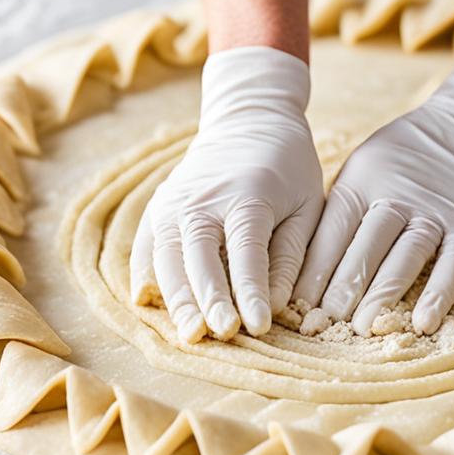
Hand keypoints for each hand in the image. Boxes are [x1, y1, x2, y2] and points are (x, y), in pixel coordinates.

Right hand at [130, 46, 323, 343]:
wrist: (248, 118)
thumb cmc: (288, 166)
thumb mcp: (307, 203)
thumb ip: (291, 254)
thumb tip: (275, 304)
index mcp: (247, 197)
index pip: (247, 253)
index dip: (250, 293)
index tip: (257, 328)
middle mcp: (203, 200)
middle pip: (199, 257)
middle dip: (207, 300)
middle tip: (215, 336)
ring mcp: (174, 202)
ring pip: (167, 257)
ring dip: (176, 299)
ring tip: (188, 334)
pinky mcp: (158, 207)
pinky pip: (146, 247)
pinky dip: (148, 276)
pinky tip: (151, 303)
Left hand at [293, 47, 453, 336]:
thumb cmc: (407, 152)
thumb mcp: (365, 165)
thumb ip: (342, 208)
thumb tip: (307, 263)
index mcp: (361, 182)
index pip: (330, 233)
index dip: (312, 271)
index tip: (295, 306)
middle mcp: (395, 197)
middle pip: (362, 249)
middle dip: (339, 290)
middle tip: (319, 327)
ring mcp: (434, 212)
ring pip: (403, 258)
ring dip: (381, 295)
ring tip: (362, 329)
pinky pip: (453, 264)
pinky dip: (439, 294)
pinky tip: (424, 323)